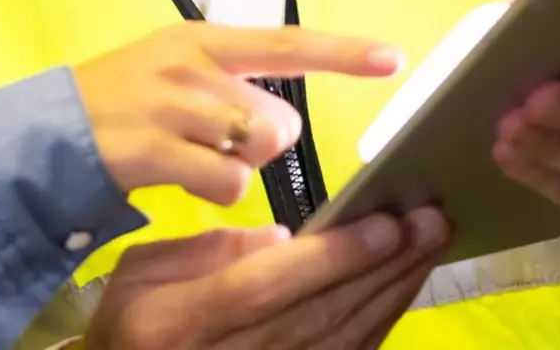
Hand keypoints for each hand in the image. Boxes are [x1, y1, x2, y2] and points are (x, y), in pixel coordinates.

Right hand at [73, 24, 401, 203]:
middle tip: (219, 143)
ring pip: (254, 150)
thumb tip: (285, 126)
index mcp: (202, 40)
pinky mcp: (150, 148)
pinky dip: (215, 192)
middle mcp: (189, 65)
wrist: (47, 131)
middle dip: (263, 144)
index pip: (286, 43)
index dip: (342, 52)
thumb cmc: (122, 103)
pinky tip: (181, 180)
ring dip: (237, 168)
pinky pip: (224, 182)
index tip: (393, 59)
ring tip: (195, 158)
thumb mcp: (175, 71)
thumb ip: (232, 85)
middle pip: (277, 118)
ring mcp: (168, 105)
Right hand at [84, 208, 450, 348]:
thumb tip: (282, 238)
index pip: (264, 289)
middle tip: (430, 221)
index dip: (329, 259)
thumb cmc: (129, 326)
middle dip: (380, 267)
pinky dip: (380, 323)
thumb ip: (206, 251)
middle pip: (317, 316)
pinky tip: (405, 286)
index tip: (383, 224)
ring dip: (392, 291)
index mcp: (176, 326)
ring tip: (430, 244)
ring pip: (341, 340)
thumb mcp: (139, 274)